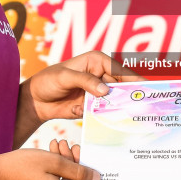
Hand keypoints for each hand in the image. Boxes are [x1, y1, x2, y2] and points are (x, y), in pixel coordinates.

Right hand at [0, 144, 98, 179]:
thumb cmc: (22, 166)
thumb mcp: (54, 162)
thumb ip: (79, 170)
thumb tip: (98, 178)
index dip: (91, 171)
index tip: (84, 153)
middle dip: (75, 162)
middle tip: (66, 144)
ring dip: (65, 164)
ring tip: (57, 145)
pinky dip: (57, 172)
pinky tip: (51, 154)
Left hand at [16, 50, 139, 143]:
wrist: (34, 101)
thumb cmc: (47, 81)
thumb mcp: (64, 77)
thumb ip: (86, 81)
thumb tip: (106, 90)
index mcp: (96, 61)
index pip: (119, 69)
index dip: (133, 79)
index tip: (145, 88)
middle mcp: (100, 75)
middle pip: (121, 86)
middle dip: (130, 96)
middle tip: (143, 107)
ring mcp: (97, 92)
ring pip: (114, 101)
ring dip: (119, 109)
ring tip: (129, 117)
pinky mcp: (93, 106)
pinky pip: (104, 111)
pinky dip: (104, 116)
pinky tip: (98, 118)